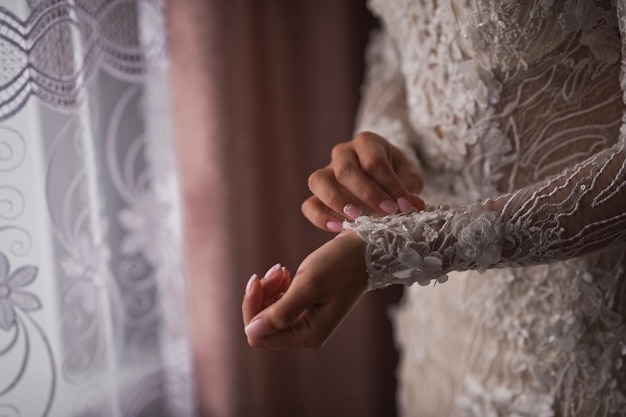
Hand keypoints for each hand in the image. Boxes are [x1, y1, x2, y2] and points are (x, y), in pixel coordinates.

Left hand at [242, 231, 367, 347]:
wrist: (364, 250)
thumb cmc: (339, 266)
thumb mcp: (308, 285)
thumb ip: (280, 311)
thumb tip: (252, 332)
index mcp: (307, 334)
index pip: (259, 335)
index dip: (252, 309)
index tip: (257, 280)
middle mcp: (305, 333)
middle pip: (261, 324)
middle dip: (261, 296)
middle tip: (276, 270)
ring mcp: (305, 320)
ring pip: (268, 311)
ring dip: (269, 288)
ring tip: (282, 269)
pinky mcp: (305, 307)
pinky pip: (278, 302)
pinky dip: (276, 286)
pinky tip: (285, 271)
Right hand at [302, 131, 424, 231]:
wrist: (382, 181)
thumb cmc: (396, 175)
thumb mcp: (408, 177)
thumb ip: (409, 189)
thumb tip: (413, 205)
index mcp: (367, 143)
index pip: (373, 161)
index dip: (389, 184)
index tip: (403, 205)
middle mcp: (343, 153)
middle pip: (345, 170)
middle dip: (367, 194)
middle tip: (387, 212)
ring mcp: (326, 172)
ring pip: (319, 181)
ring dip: (338, 202)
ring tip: (357, 219)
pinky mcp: (318, 195)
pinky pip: (309, 205)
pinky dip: (320, 217)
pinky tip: (338, 227)